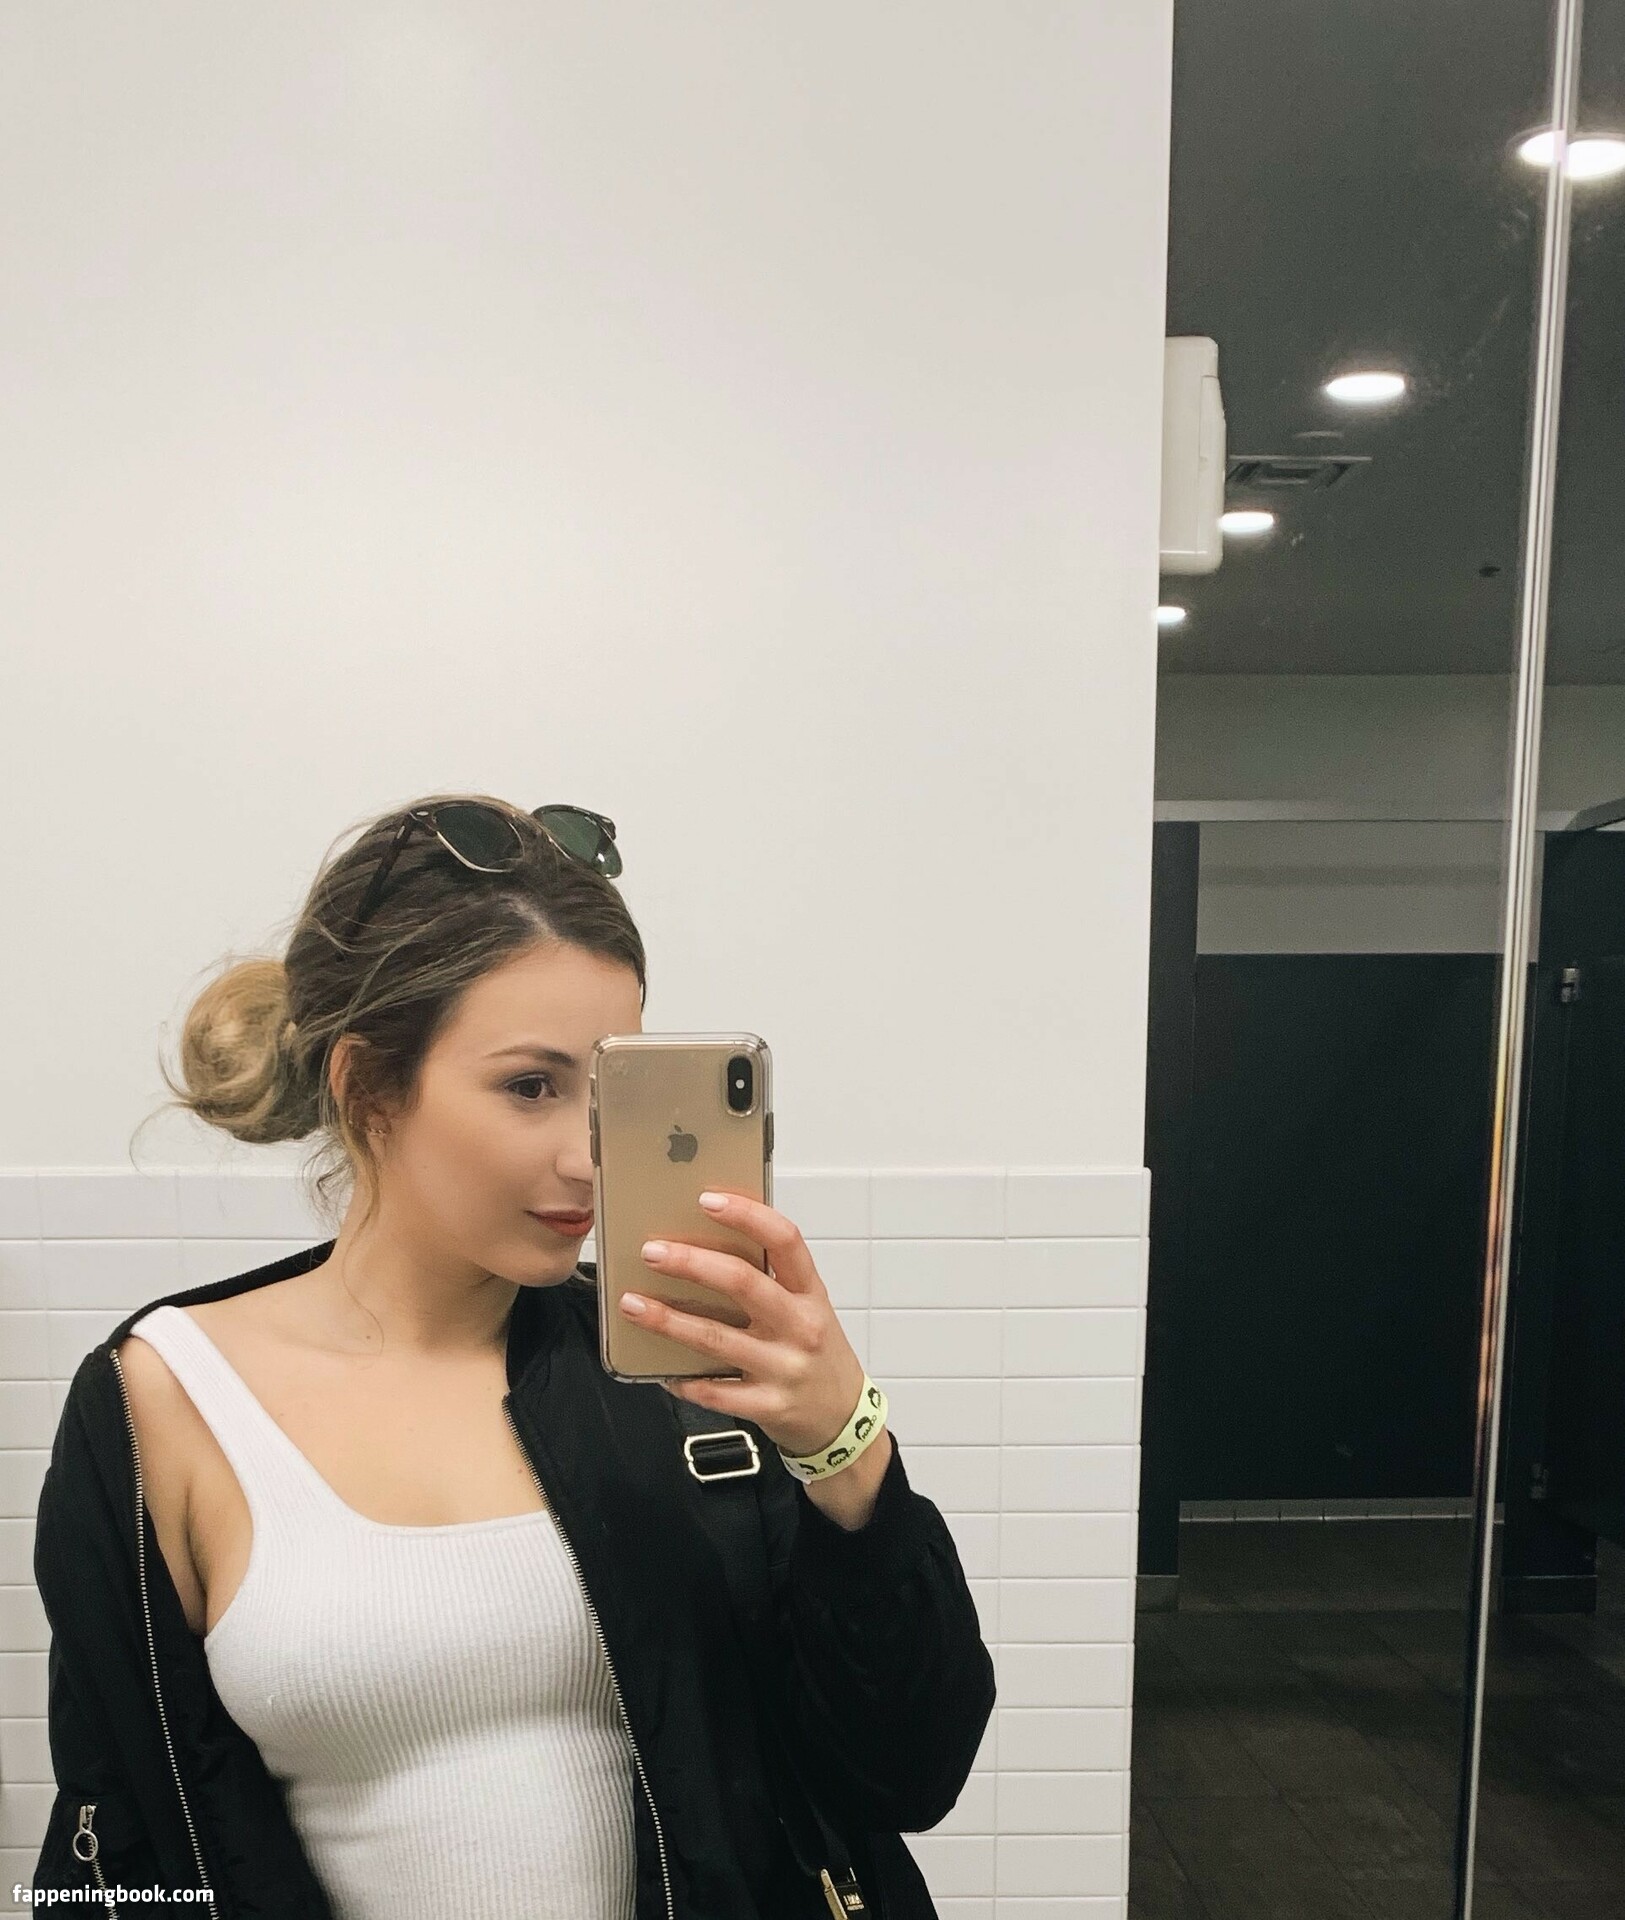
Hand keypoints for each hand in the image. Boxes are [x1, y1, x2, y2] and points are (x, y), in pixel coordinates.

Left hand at [622, 1189, 867, 1459]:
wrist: (842, 1417)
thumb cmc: (816, 1351)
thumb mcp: (808, 1307)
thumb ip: (771, 1279)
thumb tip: (707, 1242)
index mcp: (811, 1292)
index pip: (785, 1240)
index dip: (747, 1215)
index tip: (708, 1200)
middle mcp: (801, 1326)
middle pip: (743, 1283)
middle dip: (692, 1263)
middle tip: (652, 1251)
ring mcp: (785, 1367)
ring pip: (716, 1338)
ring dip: (668, 1320)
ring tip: (633, 1304)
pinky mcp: (768, 1405)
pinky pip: (714, 1390)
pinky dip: (682, 1378)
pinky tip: (660, 1369)